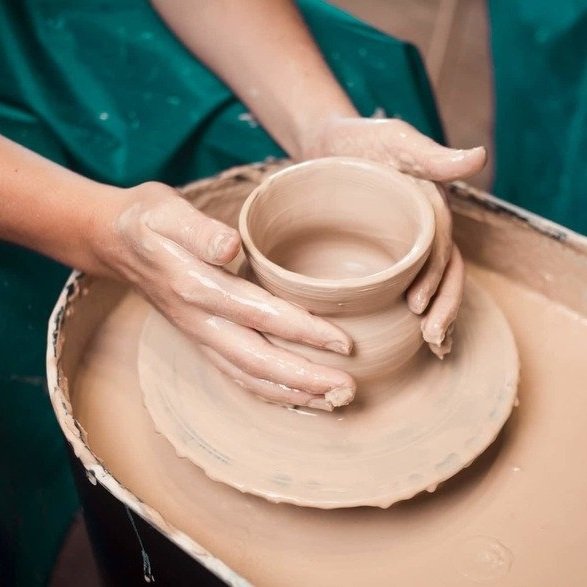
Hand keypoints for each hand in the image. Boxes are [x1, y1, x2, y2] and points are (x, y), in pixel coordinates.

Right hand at [93, 182, 354, 410]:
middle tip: (347, 390)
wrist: (114, 243)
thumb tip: (229, 247)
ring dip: (290, 394)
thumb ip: (197, 230)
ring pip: (247, 376)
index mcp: (197, 288)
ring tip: (331, 402)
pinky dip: (267, 391)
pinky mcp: (202, 340)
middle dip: (304, 379)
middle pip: (257, 360)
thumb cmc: (148, 222)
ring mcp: (200, 336)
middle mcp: (200, 321)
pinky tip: (294, 396)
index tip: (342, 343)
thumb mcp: (166, 212)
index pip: (260, 314)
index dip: (303, 330)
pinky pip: (236, 374)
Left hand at [305, 116, 486, 356]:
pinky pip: (400, 285)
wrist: (327, 146)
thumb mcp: (394, 141)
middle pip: (444, 275)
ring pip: (428, 284)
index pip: (441, 251)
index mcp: (430, 211)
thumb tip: (478, 158)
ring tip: (437, 347)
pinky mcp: (384, 255)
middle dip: (445, 308)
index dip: (436, 280)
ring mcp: (404, 246)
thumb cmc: (360, 141)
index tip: (418, 307)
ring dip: (438, 315)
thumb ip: (431, 155)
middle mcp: (422, 232)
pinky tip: (411, 336)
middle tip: (435, 340)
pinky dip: (412, 310)